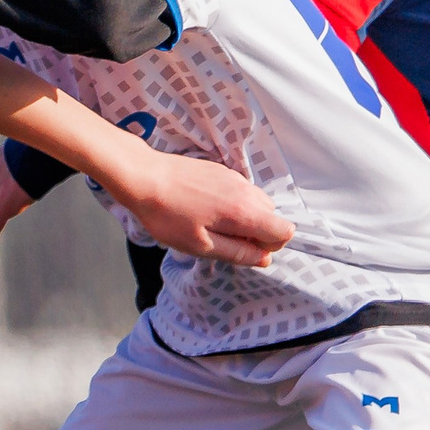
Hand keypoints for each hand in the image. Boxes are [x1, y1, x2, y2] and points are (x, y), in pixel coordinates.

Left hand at [99, 142, 292, 266]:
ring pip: (256, 204)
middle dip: (255, 233)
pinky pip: (240, 192)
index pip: (285, 231)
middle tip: (221, 239)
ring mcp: (235, 178)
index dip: (270, 247)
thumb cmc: (168, 215)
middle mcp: (246, 191)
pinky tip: (203, 208)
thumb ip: (237, 253)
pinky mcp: (222, 171)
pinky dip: (232, 204)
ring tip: (210, 224)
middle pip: (272, 217)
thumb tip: (264, 259)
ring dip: (243, 218)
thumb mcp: (201, 245)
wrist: (144, 177)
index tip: (244, 249)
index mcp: (244, 212)